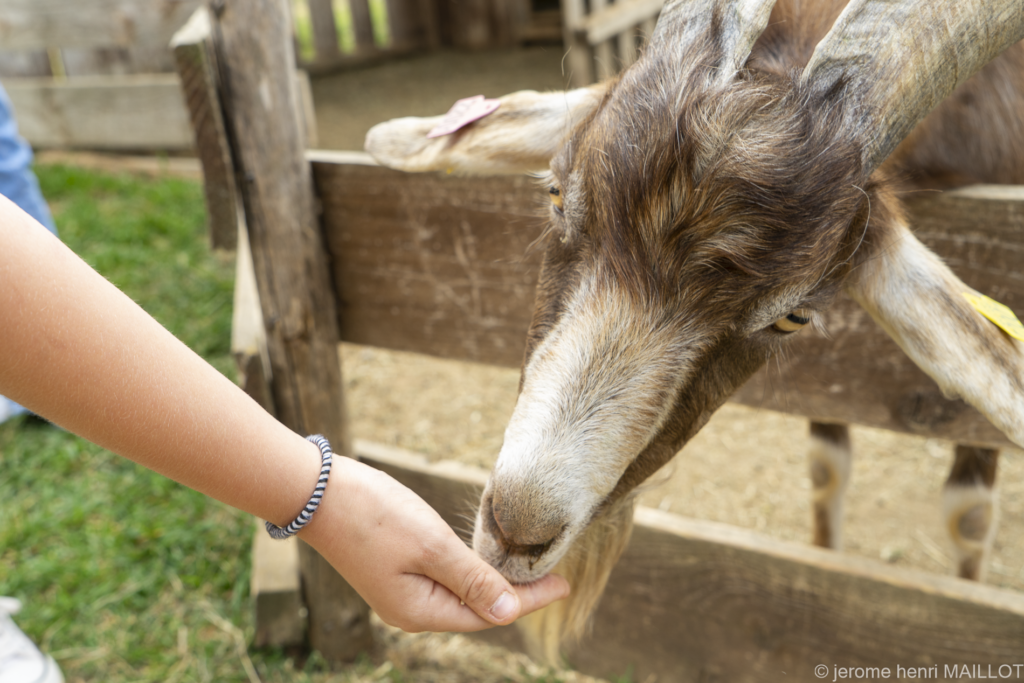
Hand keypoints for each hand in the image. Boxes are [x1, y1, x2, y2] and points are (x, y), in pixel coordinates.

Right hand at [302, 457, 569, 631]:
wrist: (315, 491)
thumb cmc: (373, 515)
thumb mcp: (431, 546)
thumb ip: (472, 579)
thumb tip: (510, 612)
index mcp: (420, 611)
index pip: (489, 613)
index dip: (529, 600)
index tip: (565, 584)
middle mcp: (410, 610)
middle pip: (476, 609)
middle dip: (515, 594)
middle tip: (555, 576)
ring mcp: (400, 591)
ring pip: (460, 594)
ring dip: (492, 582)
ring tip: (528, 570)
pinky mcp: (393, 570)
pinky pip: (442, 580)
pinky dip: (469, 572)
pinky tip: (485, 560)